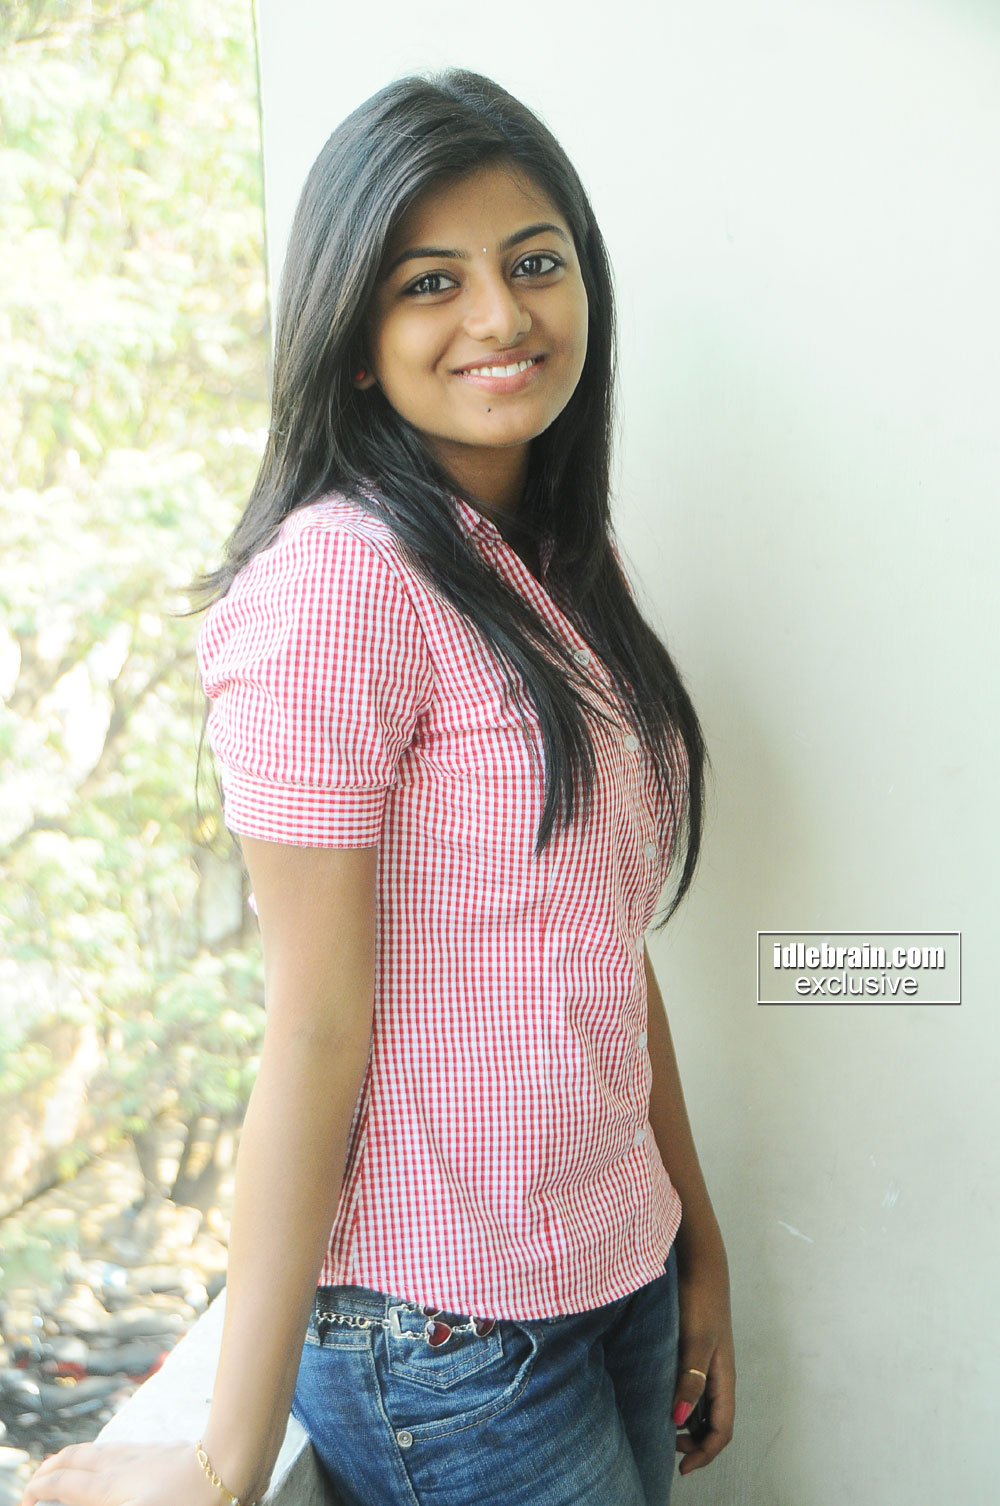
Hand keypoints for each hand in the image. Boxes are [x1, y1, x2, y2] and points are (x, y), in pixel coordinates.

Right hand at [20, 1440, 231, 1505]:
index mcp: (111, 1489)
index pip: (64, 1485)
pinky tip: (110, 1456)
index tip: (26, 1498)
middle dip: (52, 1469)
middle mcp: (120, 1467)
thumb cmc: (191, 1503)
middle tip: (37, 1480)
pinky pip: (118, 1449)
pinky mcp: (160, 1450)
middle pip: (76, 1461)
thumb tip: (90, 1489)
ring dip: (74, 1457)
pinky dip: (100, 1453)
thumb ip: (110, 1501)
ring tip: (64, 1463)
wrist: (228, 1464)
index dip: (40, 1490)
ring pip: (97, 1451)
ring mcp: (141, 1455)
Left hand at [671, 1254, 735, 1475]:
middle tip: (667, 1449)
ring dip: (688, 1425)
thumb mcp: (695, 1339)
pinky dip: (681, 1402)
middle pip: (714, 1424)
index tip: (681, 1468)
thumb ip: (690, 1378)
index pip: (722, 1430)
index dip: (705, 1454)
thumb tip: (680, 1419)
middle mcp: (718, 1374)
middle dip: (695, 1444)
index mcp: (724, 1377)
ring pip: (703, 1407)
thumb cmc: (699, 1298)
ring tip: (662, 1429)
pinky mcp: (693, 1348)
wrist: (698, 1262)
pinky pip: (692, 1387)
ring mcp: (707, 1361)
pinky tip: (660, 1398)